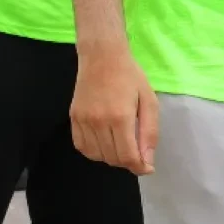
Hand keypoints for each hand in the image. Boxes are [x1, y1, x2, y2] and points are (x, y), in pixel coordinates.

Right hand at [70, 48, 157, 174]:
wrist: (102, 56)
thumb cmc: (130, 76)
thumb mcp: (149, 101)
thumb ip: (149, 133)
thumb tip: (147, 161)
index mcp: (120, 117)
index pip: (128, 156)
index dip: (139, 168)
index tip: (147, 167)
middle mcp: (98, 121)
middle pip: (112, 158)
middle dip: (128, 162)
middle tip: (137, 153)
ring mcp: (83, 119)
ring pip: (96, 155)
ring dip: (111, 158)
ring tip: (120, 146)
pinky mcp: (73, 117)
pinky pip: (81, 146)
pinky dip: (93, 151)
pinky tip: (104, 143)